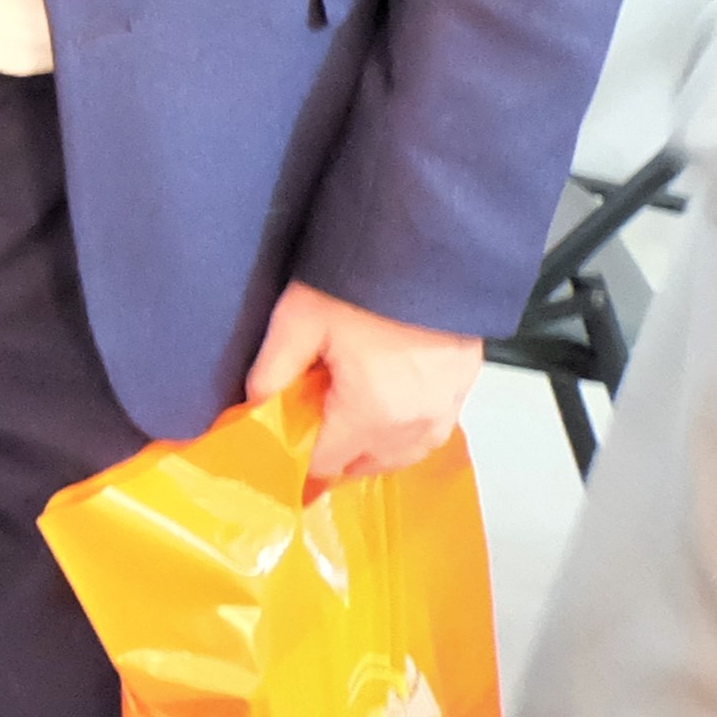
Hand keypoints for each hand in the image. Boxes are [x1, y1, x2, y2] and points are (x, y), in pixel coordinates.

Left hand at [244, 280, 483, 479]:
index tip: (282, 460)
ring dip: (373, 450)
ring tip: (344, 427)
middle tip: (308, 435)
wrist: (429, 250)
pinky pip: (431, 430)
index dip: (299, 466)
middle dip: (336, 458)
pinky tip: (384, 408)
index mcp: (372, 414)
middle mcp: (415, 423)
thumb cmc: (362, 284)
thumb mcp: (298, 322)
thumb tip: (252, 407)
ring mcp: (445, 406)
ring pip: (404, 452)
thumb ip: (271, 372)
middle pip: (368, 465)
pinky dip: (405, 432)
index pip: (327, 463)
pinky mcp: (464, 385)